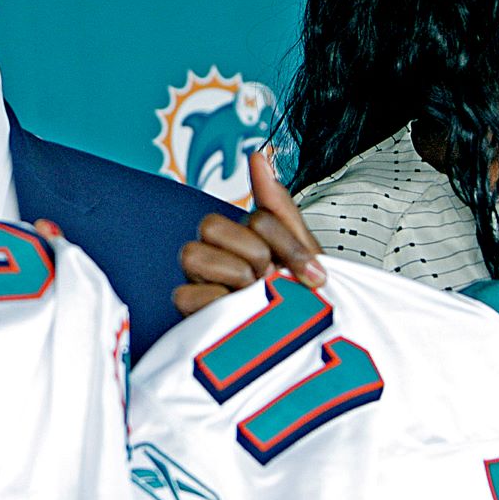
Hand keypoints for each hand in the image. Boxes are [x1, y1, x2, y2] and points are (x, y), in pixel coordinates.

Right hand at [174, 147, 323, 316]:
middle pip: (212, 225)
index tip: (315, 276)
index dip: (287, 245)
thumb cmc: (304, 299)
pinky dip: (215, 304)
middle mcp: (217, 253)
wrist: (314, 345)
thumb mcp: (304, 252)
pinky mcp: (189, 313)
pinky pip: (183, 294)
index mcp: (246, 235)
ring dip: (233, 277)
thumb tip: (257, 154)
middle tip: (276, 283)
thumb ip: (278, 205)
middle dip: (254, 255)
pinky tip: (239, 315)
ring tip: (256, 298)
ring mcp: (199, 281)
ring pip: (192, 254)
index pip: (255, 217)